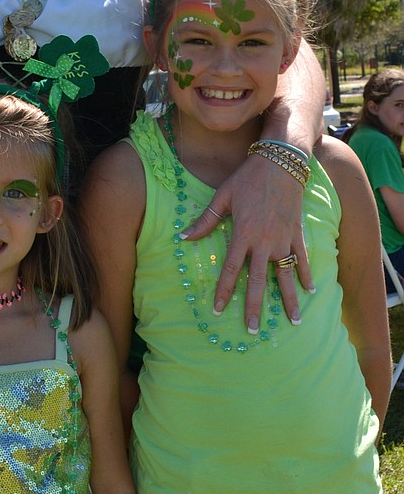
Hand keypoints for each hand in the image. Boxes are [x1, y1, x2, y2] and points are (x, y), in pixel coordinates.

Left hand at [181, 153, 313, 331]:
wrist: (280, 162)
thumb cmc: (247, 178)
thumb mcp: (222, 197)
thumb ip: (205, 220)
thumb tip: (183, 237)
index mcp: (243, 234)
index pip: (230, 269)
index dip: (223, 290)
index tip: (219, 310)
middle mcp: (264, 242)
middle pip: (258, 281)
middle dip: (254, 307)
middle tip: (252, 331)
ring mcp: (283, 239)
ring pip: (285, 276)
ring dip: (288, 300)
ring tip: (292, 322)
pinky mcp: (297, 233)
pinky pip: (302, 258)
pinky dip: (306, 274)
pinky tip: (310, 291)